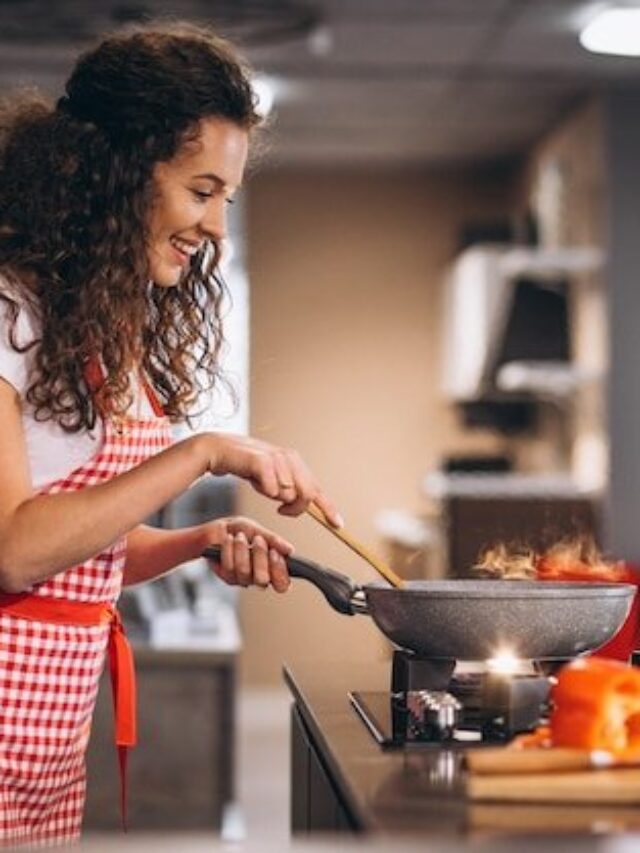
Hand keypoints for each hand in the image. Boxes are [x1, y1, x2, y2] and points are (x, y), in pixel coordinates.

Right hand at [198, 433, 342, 526]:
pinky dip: (264, 490)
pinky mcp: (263, 460)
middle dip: (295, 508)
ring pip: (288, 494)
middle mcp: (290, 458)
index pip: (316, 488)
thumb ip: (288, 490)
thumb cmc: (246, 466)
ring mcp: (278, 458)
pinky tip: (254, 481)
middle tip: (281, 510)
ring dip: (272, 496)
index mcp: (295, 462)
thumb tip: (302, 507)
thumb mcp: (272, 480)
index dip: (328, 508)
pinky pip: (273, 490)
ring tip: (260, 484)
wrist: (220, 450)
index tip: (338, 524)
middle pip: (306, 494)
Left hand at [202, 516, 293, 592]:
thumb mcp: (257, 530)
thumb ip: (273, 540)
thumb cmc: (240, 531)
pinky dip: (229, 550)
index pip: (282, 584)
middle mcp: (259, 577)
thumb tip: (290, 550)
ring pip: (244, 572)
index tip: (274, 553)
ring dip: (242, 550)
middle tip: (257, 540)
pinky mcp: (228, 577)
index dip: (279, 572)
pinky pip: (229, 568)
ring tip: (239, 537)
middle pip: (263, 580)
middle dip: (260, 557)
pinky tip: (228, 540)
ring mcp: (243, 579)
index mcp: (272, 567)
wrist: (216, 530)